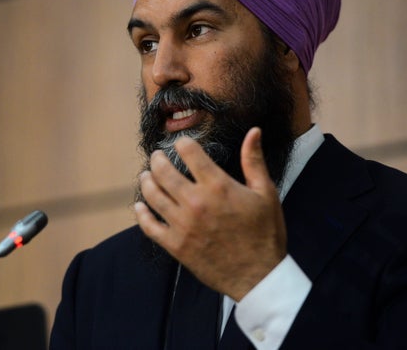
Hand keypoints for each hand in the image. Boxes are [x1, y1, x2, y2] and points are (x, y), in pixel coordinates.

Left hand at [134, 127, 287, 300]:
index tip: (181, 143)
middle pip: (164, 172)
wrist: (258, 275)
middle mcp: (196, 202)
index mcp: (218, 186)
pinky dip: (142, 214)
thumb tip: (254, 131)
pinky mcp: (175, 245)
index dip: (182, 143)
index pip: (190, 153)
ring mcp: (183, 225)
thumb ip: (254, 160)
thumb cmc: (265, 233)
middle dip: (157, 160)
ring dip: (146, 181)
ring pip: (153, 195)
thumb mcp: (266, 193)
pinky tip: (141, 205)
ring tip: (146, 176)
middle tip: (156, 157)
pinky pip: (149, 226)